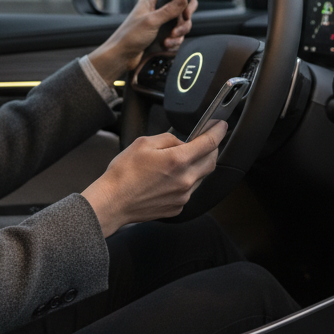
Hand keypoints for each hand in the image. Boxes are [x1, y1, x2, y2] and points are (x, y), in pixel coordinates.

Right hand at [82, 120, 225, 235]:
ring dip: (198, 165)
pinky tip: (171, 177)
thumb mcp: (143, 143)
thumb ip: (168, 139)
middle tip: (206, 140)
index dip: (218, 131)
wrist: (112, 202)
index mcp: (177, 160)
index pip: (209, 143)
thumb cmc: (123, 173)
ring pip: (201, 176)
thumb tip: (182, 142)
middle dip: (212, 148)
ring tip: (182, 159)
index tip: (221, 125)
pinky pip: (190, 190)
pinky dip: (187, 180)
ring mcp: (183, 196)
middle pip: (211, 161)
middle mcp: (185, 180)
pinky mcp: (178, 207)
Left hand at [88, 0, 197, 82]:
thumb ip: (169, 10)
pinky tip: (165, 46)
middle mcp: (157, 11)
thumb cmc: (130, 36)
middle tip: (175, 31)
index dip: (184, 3)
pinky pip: (176, 37)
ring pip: (180, 26)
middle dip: (182, 24)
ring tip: (167, 42)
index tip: (185, 14)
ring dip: (177, 35)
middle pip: (181, 12)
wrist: (122, 57)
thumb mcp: (151, 21)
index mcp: (151, 1)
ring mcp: (160, 24)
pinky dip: (173, 43)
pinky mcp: (162, 36)